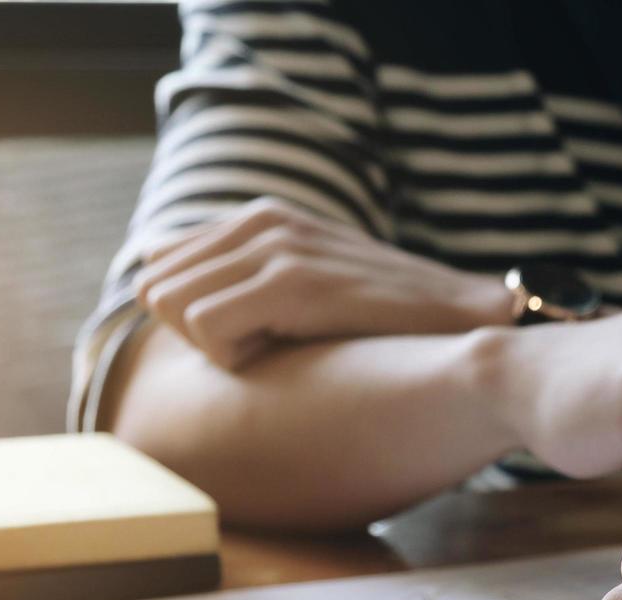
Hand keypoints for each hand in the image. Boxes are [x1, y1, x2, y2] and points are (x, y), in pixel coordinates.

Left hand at [134, 198, 513, 367]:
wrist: (465, 323)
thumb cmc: (390, 325)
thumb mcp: (313, 285)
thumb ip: (248, 278)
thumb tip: (163, 289)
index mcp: (262, 218)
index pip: (160, 263)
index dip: (192, 315)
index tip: (251, 335)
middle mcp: (262, 221)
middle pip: (156, 287)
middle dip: (195, 332)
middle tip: (264, 348)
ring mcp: (276, 247)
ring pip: (170, 305)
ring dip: (216, 344)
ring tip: (282, 348)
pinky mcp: (291, 282)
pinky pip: (206, 328)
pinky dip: (235, 358)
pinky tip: (292, 355)